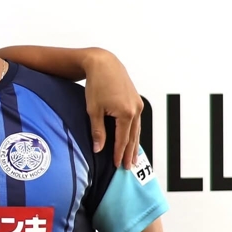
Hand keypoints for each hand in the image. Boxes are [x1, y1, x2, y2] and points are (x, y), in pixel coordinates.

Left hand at [82, 49, 141, 167]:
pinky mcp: (137, 100)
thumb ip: (97, 131)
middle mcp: (136, 110)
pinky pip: (137, 121)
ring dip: (134, 145)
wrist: (104, 64)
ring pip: (137, 130)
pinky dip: (134, 132)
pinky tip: (133, 139)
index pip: (123, 140)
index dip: (119, 154)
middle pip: (133, 137)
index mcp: (126, 113)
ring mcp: (138, 105)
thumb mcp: (93, 110)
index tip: (117, 166)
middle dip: (130, 153)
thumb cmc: (96, 85)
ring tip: (133, 158)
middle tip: (129, 168)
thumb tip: (99, 149)